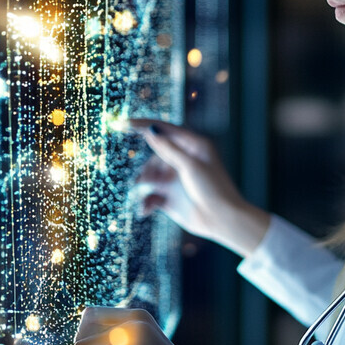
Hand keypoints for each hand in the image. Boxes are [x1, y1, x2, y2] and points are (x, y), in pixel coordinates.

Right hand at [130, 118, 270, 256]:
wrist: (222, 220)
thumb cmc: (213, 189)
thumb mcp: (190, 165)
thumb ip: (168, 149)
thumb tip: (150, 130)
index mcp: (192, 146)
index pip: (164, 129)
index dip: (142, 125)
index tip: (122, 124)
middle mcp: (183, 160)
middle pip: (155, 155)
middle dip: (147, 167)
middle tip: (144, 180)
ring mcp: (175, 178)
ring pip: (150, 175)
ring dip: (144, 185)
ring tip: (143, 195)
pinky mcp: (170, 196)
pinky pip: (151, 195)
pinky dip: (146, 202)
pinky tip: (145, 210)